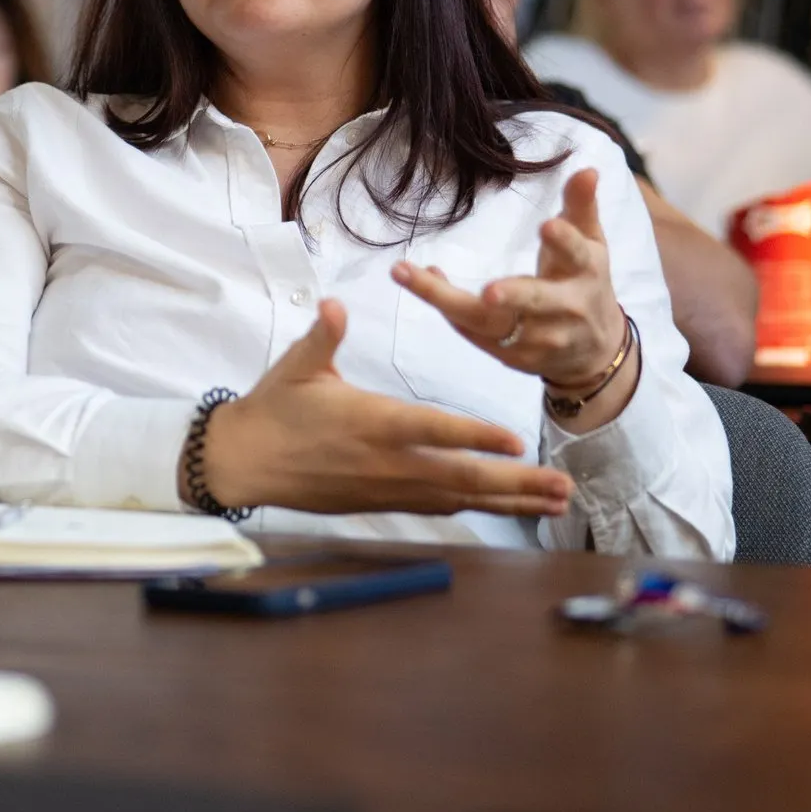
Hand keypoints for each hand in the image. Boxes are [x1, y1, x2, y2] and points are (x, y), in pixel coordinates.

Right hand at [196, 299, 571, 518]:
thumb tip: (334, 304)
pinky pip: (441, 506)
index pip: (433, 430)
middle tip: (564, 488)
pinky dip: (479, 507)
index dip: (475, 437)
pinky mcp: (385, 502)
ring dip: (511, 502)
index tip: (516, 441)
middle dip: (517, 484)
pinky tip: (509, 508)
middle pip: (462, 477)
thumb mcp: (297, 366)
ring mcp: (390, 488)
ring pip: (460, 499)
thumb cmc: (274, 408)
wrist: (246, 463)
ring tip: (557, 503)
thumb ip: (323, 336)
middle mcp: (390, 462)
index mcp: (373, 422)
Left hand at [391, 168, 633, 414]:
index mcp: (585, 273)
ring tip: (406, 273)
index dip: (563, 242)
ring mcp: (539, 338)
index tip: (546, 226)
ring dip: (447, 301)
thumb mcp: (590, 243)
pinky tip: (423, 281)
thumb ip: (581, 206)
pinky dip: (448, 311)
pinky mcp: (514, 357)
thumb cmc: (584, 282)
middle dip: (513, 295)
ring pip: (490, 323)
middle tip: (489, 291)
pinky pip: (475, 333)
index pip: (576, 255)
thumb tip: (587, 169)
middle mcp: (565, 309)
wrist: (595, 350)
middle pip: (534, 301)